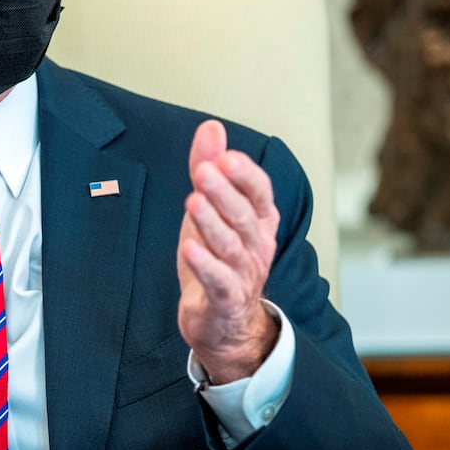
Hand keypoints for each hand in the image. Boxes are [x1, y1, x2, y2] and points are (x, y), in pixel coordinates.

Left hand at [177, 120, 279, 383]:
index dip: (245, 175)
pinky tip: (188, 248)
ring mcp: (244, 273)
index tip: (226, 156)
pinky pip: (218, 279)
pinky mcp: (225, 298)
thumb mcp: (210, 208)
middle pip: (244, 216)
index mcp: (259, 220)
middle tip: (205, 171)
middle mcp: (257, 245)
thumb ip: (209, 166)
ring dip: (212, 222)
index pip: (260, 192)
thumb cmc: (218, 259)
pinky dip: (205, 264)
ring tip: (193, 202)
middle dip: (224, 192)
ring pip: (230, 245)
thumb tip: (211, 127)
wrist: (223, 322)